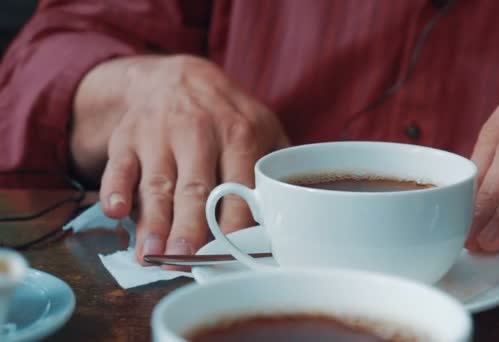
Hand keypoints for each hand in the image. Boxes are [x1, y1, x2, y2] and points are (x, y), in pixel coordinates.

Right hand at [72, 55, 288, 266]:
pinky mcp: (128, 138)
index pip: (239, 187)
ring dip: (153, 221)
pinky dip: (115, 189)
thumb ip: (276, 164)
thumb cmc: (226, 115)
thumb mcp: (263, 125)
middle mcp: (198, 133)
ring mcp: (159, 135)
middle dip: (190, 227)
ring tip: (151, 254)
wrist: (179, 78)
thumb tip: (290, 210)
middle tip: (185, 259)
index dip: (234, 223)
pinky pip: (120, 167)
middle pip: (195, 189)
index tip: (231, 253)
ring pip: (157, 185)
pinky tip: (116, 211)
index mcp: (239, 135)